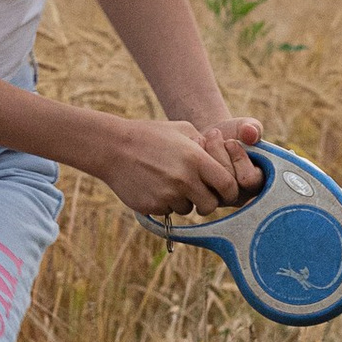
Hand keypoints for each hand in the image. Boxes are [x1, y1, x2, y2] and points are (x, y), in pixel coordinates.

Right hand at [99, 115, 261, 220]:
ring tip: (167, 182)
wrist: (112, 147)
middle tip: (197, 192)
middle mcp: (184, 180)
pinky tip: (153, 185)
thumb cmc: (150, 135)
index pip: (228, 185)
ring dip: (183, 201)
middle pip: (210, 206)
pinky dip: (164, 203)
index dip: (228, 191)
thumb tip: (224, 158)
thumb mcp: (182, 129)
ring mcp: (167, 195)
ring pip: (187, 210)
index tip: (223, 190)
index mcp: (196, 159)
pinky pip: (167, 211)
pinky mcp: (152, 206)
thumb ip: (205, 145)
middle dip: (206, 201)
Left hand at [189, 114, 264, 203]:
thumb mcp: (246, 127)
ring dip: (206, 154)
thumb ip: (253, 128)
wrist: (211, 137)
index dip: (239, 158)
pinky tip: (194, 145)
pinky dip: (192, 159)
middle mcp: (240, 195)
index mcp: (257, 183)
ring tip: (205, 137)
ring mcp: (219, 198)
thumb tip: (251, 133)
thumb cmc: (234, 133)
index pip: (249, 180)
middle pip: (228, 182)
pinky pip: (194, 183)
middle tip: (214, 133)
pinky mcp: (201, 195)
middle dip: (219, 153)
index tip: (231, 142)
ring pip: (210, 183)